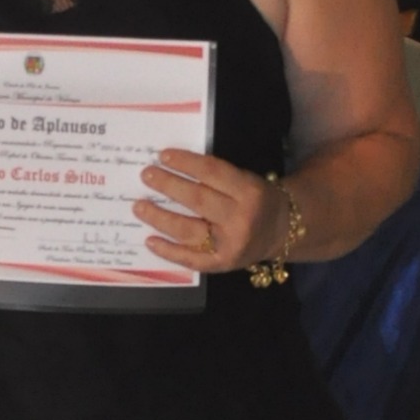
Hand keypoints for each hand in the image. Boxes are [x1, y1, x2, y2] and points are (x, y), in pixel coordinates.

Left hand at [138, 151, 290, 273]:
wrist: (281, 231)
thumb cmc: (256, 200)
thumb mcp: (246, 180)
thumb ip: (215, 176)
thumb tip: (171, 168)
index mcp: (249, 191)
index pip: (211, 172)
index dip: (185, 163)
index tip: (163, 156)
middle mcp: (240, 218)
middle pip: (197, 199)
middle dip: (168, 186)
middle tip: (146, 175)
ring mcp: (230, 244)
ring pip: (188, 229)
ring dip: (159, 217)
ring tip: (139, 206)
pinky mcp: (222, 263)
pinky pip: (191, 259)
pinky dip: (168, 251)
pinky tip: (149, 240)